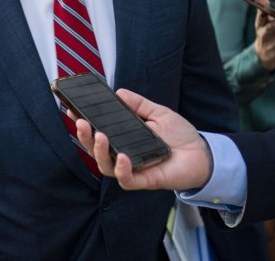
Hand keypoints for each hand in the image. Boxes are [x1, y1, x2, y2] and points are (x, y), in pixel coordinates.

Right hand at [75, 89, 212, 190]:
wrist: (202, 153)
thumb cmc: (179, 135)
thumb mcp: (158, 113)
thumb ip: (139, 104)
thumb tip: (119, 93)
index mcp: (124, 138)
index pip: (97, 132)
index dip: (83, 123)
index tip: (72, 110)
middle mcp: (123, 154)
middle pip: (95, 150)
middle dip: (84, 137)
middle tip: (81, 122)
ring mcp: (132, 168)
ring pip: (105, 166)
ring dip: (99, 152)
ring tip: (100, 136)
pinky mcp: (145, 180)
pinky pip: (127, 180)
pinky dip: (122, 170)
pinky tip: (122, 157)